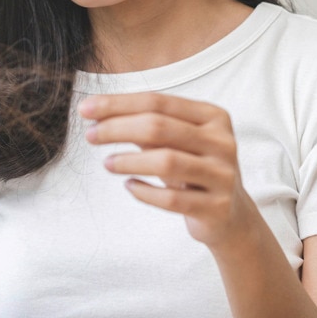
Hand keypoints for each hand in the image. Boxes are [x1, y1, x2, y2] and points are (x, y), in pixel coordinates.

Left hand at [81, 92, 252, 247]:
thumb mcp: (176, 142)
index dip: (118, 104)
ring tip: (107, 163)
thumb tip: (97, 113)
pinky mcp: (216, 208)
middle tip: (90, 135)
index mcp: (212, 116)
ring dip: (129, 161)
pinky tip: (129, 186)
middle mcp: (221, 142)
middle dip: (118, 129)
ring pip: (167, 162)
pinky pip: (172, 200)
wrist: (230, 215)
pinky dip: (145, 192)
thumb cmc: (193, 169)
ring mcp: (222, 175)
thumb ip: (145, 126)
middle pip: (159, 127)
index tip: (86, 109)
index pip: (158, 102)